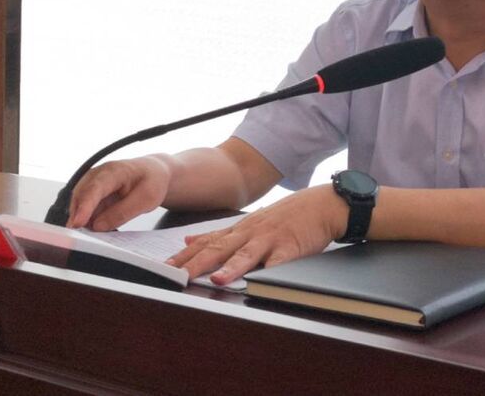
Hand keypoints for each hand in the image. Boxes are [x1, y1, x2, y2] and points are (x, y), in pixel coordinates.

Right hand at [67, 157, 170, 229]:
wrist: (154, 173)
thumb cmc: (152, 181)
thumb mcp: (146, 199)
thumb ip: (123, 212)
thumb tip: (98, 226)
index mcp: (115, 171)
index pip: (95, 188)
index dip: (85, 206)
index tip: (78, 223)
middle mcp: (99, 175)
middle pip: (80, 196)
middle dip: (77, 216)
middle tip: (81, 238)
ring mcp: (93, 184)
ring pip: (79, 204)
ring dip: (82, 221)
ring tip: (94, 237)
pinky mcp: (92, 195)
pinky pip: (85, 210)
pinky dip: (88, 221)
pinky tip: (98, 231)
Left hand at [167, 184, 347, 285]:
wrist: (321, 205)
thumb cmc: (285, 217)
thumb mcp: (249, 222)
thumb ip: (220, 234)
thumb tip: (189, 240)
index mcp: (238, 230)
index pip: (205, 243)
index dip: (184, 255)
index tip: (164, 268)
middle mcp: (249, 233)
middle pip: (219, 249)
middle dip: (196, 263)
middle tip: (176, 276)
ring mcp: (270, 239)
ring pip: (246, 254)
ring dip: (230, 267)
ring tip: (215, 278)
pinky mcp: (291, 247)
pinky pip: (279, 262)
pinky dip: (268, 272)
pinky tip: (260, 280)